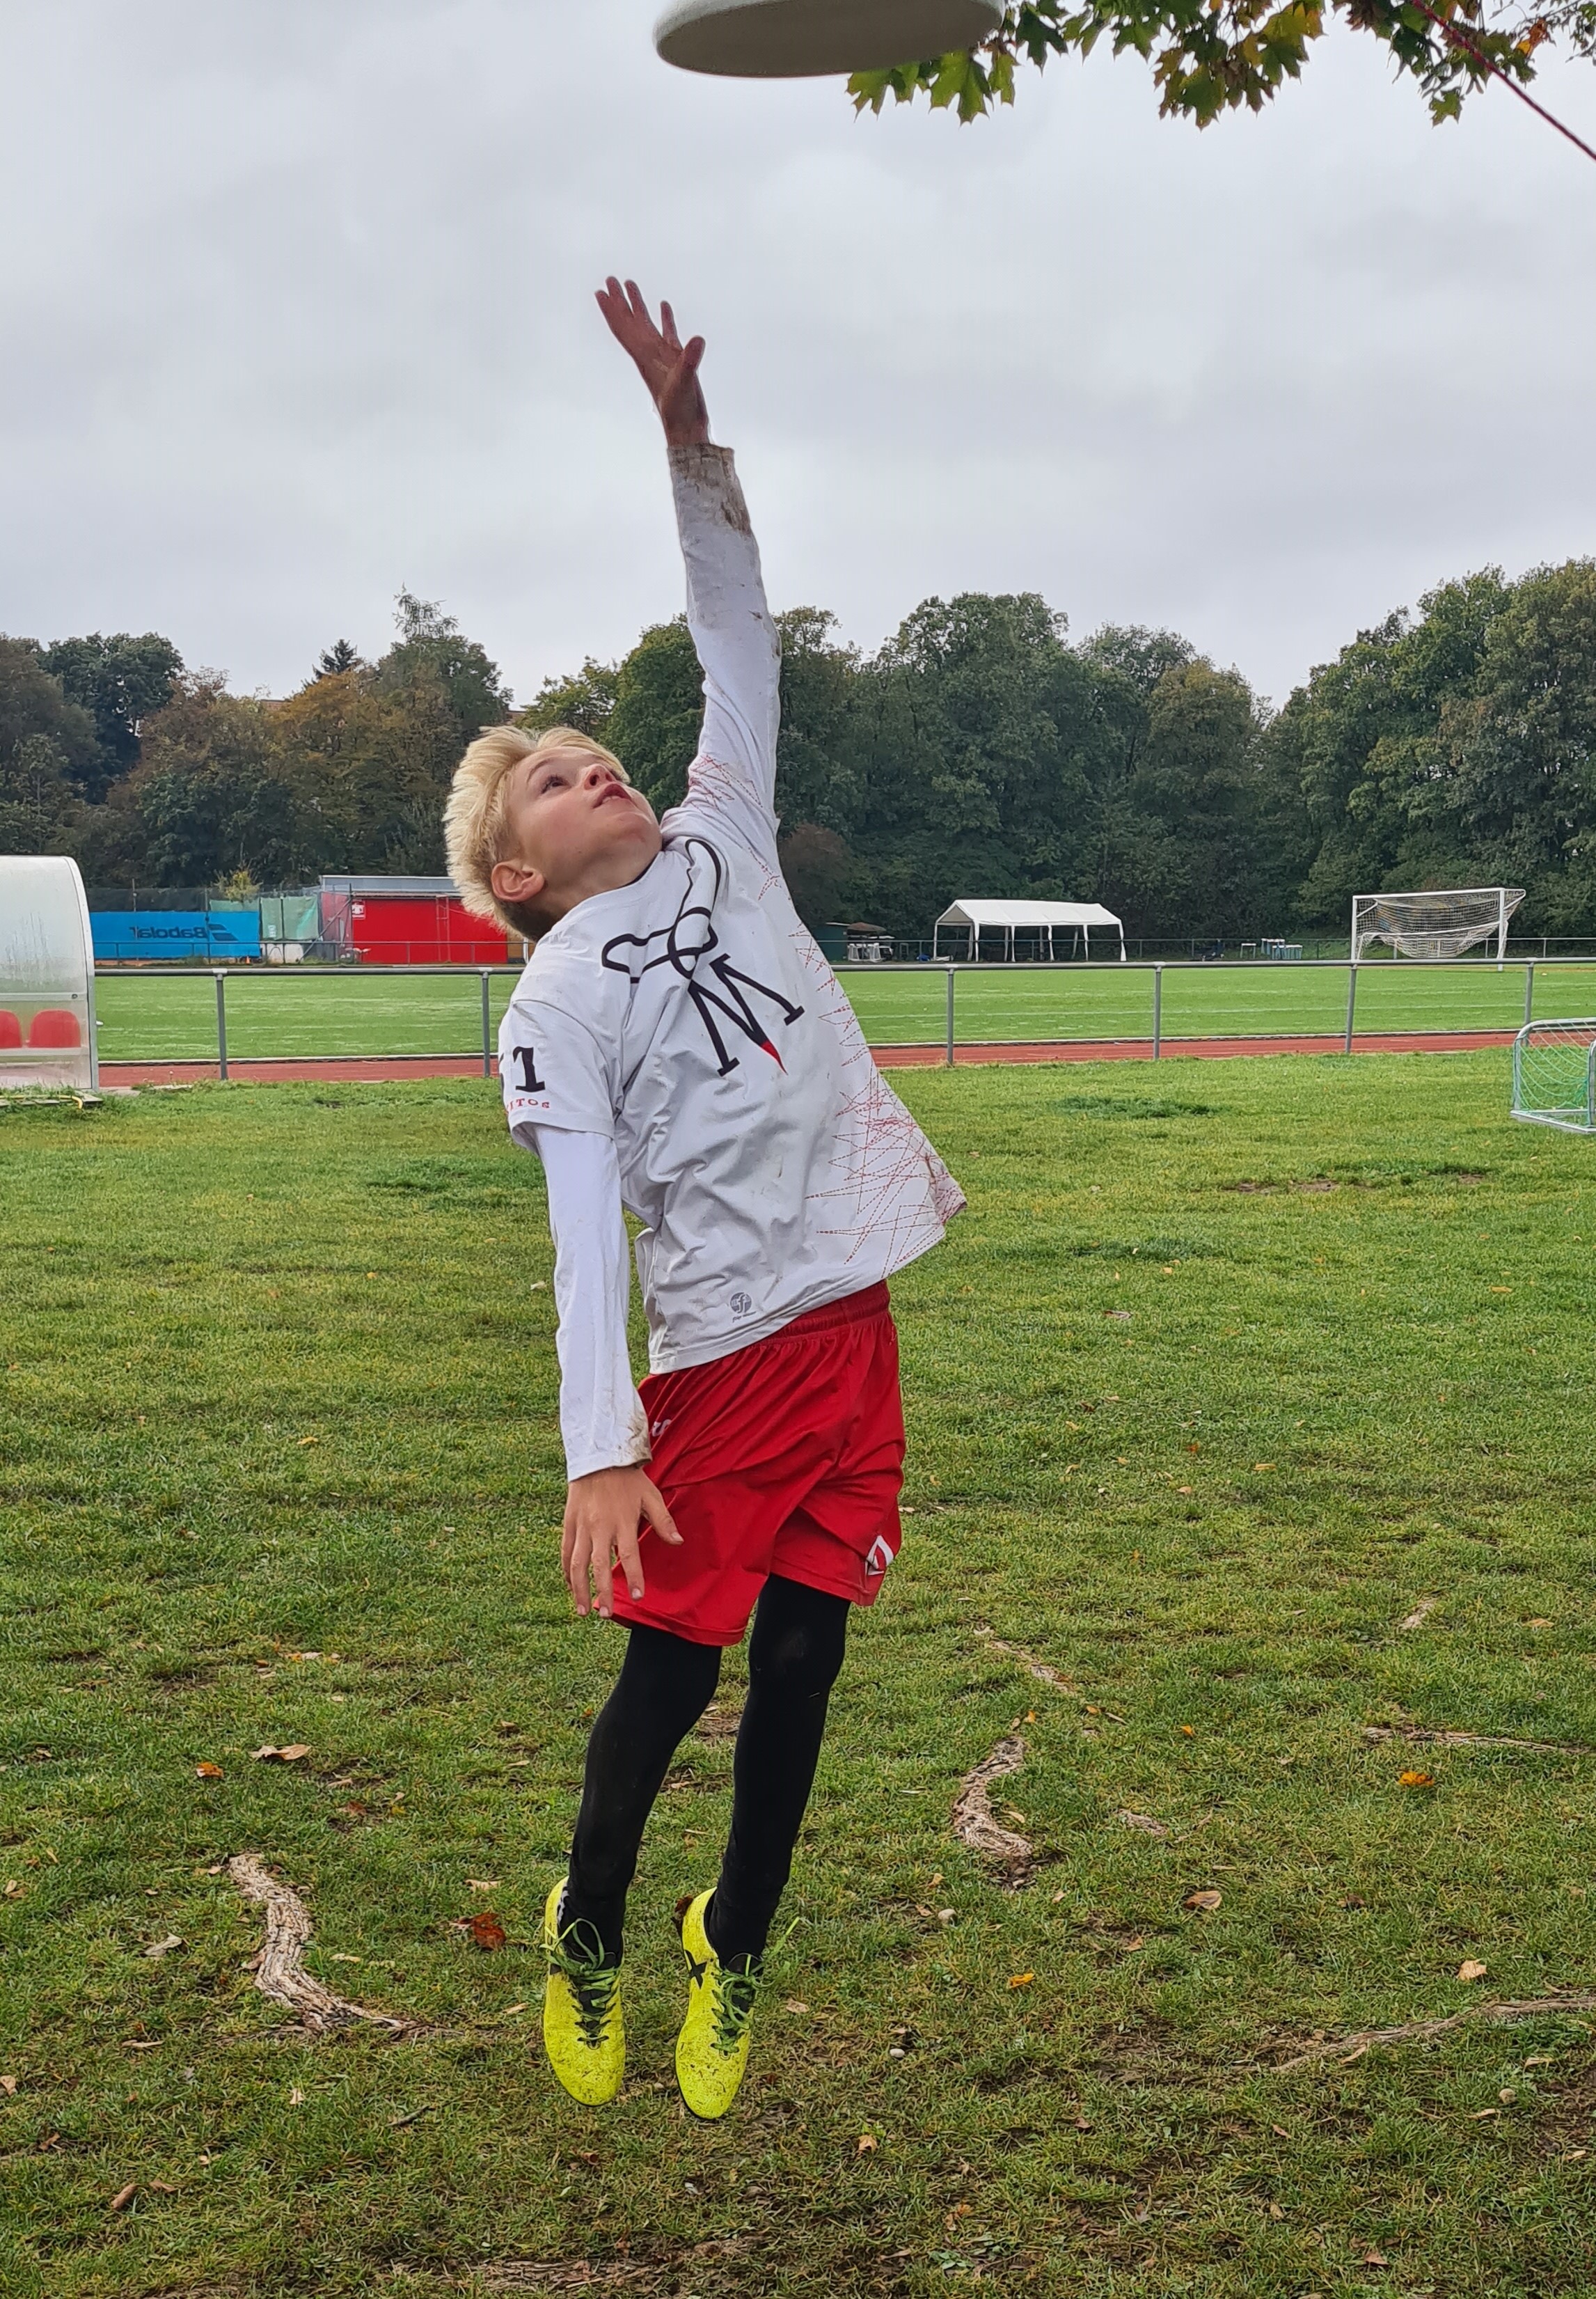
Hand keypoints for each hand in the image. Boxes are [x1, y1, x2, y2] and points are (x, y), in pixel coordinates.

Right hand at [561, 1464, 681, 1618]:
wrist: (598, 1456)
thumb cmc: (628, 1478)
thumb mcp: (651, 1495)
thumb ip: (663, 1520)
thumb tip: (678, 1541)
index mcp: (622, 1522)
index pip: (629, 1556)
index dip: (633, 1578)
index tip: (638, 1597)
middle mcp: (600, 1527)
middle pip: (599, 1566)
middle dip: (602, 1592)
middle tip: (605, 1615)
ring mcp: (581, 1526)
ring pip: (577, 1563)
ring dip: (579, 1589)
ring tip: (583, 1611)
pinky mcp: (569, 1523)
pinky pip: (565, 1552)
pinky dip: (566, 1572)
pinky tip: (570, 1587)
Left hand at [595, 277, 709, 447]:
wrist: (687, 430)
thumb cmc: (680, 412)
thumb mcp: (684, 384)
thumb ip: (689, 361)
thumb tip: (698, 339)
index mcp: (645, 358)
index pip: (624, 329)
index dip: (612, 310)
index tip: (601, 291)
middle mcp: (649, 355)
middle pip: (629, 322)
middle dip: (619, 301)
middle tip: (610, 279)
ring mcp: (662, 357)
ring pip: (645, 324)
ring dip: (637, 305)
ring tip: (630, 284)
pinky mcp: (677, 361)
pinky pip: (667, 333)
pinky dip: (664, 318)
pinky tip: (663, 305)